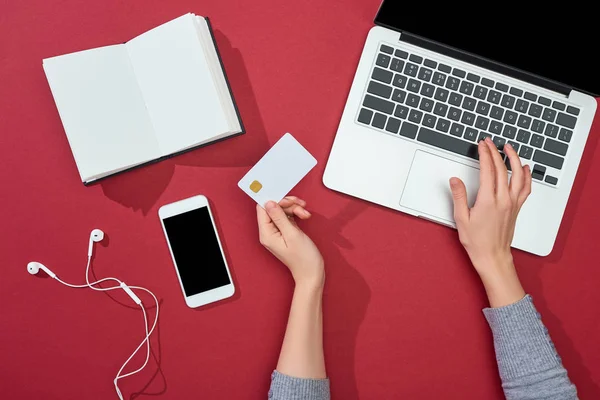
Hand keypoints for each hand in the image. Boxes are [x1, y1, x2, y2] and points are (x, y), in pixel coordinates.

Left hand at [257, 196, 324, 288]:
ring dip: (294, 208)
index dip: (275, 201)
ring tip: (304, 213)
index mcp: (266, 234)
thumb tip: (270, 203)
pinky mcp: (285, 231)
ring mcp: (277, 232)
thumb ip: (280, 217)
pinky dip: (296, 214)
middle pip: (273, 208)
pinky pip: (287, 216)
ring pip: (282, 211)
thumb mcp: (292, 234)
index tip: (286, 199)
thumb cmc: (303, 259)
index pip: (263, 209)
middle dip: (287, 204)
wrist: (312, 273)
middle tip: (299, 206)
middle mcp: (269, 233)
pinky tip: (304, 216)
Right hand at [449, 138, 531, 306]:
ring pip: (518, 175)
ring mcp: (512, 203)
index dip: (485, 155)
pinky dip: (527, 175)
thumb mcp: (461, 218)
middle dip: (495, 152)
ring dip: (514, 159)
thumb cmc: (477, 241)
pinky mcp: (516, 208)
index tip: (481, 145)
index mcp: (488, 200)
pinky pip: (525, 187)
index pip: (488, 170)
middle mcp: (503, 199)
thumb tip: (455, 180)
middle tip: (489, 142)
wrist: (492, 256)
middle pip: (502, 169)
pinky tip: (525, 168)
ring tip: (509, 148)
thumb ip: (459, 196)